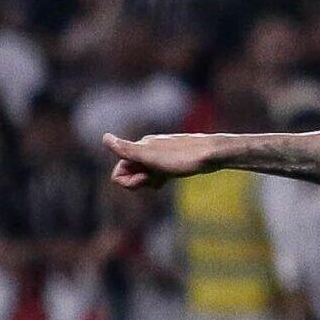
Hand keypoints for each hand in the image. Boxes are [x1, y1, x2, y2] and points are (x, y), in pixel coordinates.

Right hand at [104, 132, 232, 188]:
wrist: (214, 154)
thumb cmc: (183, 157)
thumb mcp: (152, 156)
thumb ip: (127, 150)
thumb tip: (104, 137)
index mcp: (140, 147)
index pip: (119, 171)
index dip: (128, 181)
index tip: (145, 179)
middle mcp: (148, 149)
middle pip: (131, 172)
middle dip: (138, 182)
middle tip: (156, 180)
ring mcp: (161, 155)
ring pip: (144, 174)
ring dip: (148, 182)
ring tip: (163, 180)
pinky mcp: (173, 161)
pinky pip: (157, 173)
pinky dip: (158, 179)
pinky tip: (166, 181)